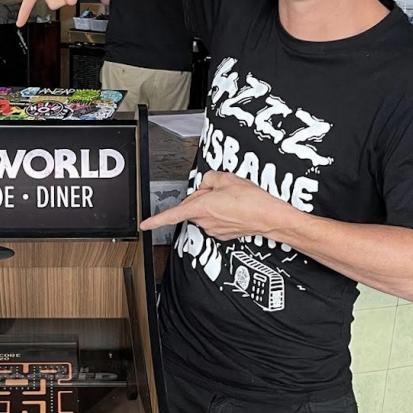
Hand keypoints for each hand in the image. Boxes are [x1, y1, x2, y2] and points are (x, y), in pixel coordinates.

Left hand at [140, 172, 294, 241]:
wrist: (268, 217)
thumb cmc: (251, 200)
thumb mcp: (226, 178)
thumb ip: (209, 178)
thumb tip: (206, 184)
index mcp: (201, 207)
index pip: (172, 215)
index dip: (155, 220)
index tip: (144, 225)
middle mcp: (204, 221)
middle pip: (193, 207)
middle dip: (202, 197)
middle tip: (221, 190)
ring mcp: (214, 230)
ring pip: (205, 214)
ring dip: (213, 206)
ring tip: (232, 200)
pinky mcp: (223, 235)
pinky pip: (215, 221)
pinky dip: (222, 214)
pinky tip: (235, 209)